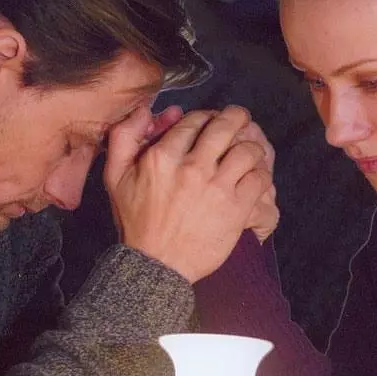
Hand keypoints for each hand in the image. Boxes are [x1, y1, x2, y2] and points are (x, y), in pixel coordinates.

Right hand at [104, 105, 272, 282]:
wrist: (156, 265)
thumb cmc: (136, 221)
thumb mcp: (115, 177)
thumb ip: (124, 138)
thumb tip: (143, 110)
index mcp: (163, 156)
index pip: (194, 120)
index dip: (206, 116)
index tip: (210, 121)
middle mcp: (192, 167)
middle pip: (225, 127)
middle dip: (236, 117)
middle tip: (240, 118)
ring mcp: (217, 188)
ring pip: (247, 151)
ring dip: (251, 146)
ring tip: (250, 149)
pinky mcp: (236, 208)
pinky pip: (259, 178)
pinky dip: (261, 172)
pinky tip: (254, 175)